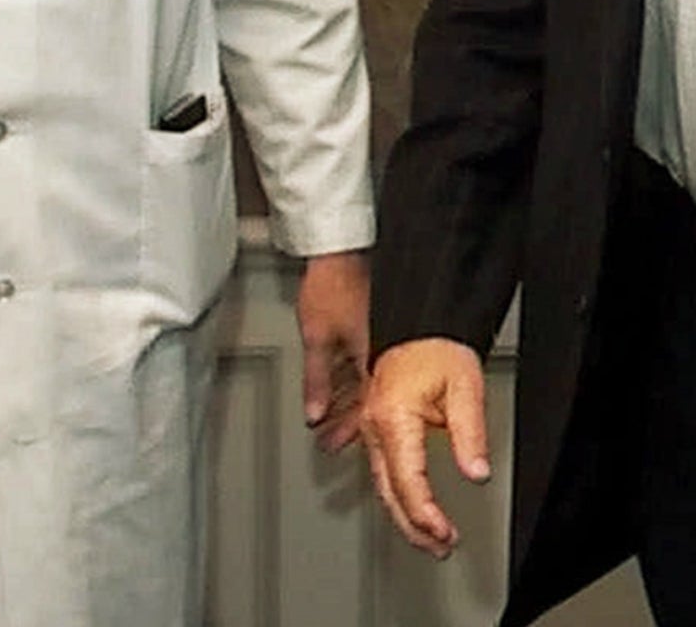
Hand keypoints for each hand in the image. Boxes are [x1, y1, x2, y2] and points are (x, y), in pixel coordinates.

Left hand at [296, 250, 369, 453]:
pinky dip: (346, 377)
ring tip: (328, 418)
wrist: (343, 250)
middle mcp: (381, 353)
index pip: (364, 409)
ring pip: (363, 381)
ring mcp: (378, 340)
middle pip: (365, 399)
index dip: (346, 431)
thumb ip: (316, 381)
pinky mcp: (372, 326)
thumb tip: (314, 413)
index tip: (333, 444)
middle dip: (345, 421)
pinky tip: (334, 384)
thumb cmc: (334, 285)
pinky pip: (360, 361)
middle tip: (331, 438)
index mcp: (373, 361)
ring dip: (344, 401)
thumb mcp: (317, 339)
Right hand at [361, 337, 489, 558]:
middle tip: (439, 546)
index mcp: (393, 417)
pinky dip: (395, 494)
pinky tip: (408, 506)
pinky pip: (380, 469)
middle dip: (414, 526)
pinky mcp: (372, 424)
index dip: (426, 515)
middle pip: (389, 491)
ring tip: (428, 536)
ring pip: (380, 484)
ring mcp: (369, 426)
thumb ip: (470, 434)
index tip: (445, 533)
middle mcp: (374, 425)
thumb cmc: (437, 346)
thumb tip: (476, 472)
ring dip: (404, 514)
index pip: (408, 482)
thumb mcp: (464, 387)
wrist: (416, 320)